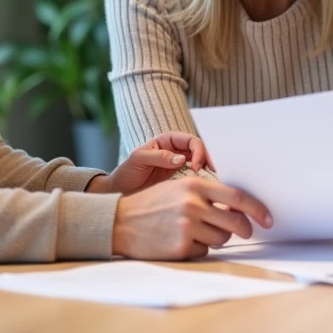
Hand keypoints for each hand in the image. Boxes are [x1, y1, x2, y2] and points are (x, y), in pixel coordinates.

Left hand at [89, 132, 210, 194]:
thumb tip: (181, 159)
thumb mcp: (139, 159)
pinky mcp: (179, 180)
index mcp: (167, 141)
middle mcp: (176, 151)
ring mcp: (179, 166)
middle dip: (208, 159)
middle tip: (213, 172)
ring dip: (207, 170)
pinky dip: (202, 181)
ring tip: (212, 180)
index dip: (198, 150)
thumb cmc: (126, 172)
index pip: (190, 140)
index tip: (196, 166)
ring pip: (200, 164)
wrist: (120, 191)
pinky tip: (204, 187)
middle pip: (199, 151)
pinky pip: (194, 178)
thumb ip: (159, 156)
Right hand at [112, 178, 272, 259]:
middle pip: (235, 223)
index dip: (257, 209)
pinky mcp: (180, 248)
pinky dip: (198, 249)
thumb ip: (206, 195)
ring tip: (196, 231)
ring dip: (216, 238)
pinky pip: (204, 252)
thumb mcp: (178, 189)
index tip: (268, 218)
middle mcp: (192, 205)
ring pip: (221, 240)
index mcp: (194, 185)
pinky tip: (181, 241)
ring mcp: (186, 227)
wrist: (119, 222)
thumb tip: (239, 209)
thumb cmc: (152, 204)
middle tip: (246, 232)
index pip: (237, 198)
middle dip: (244, 230)